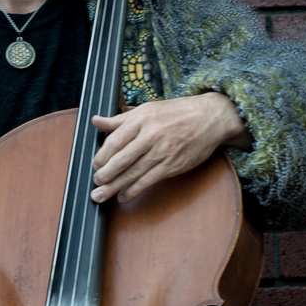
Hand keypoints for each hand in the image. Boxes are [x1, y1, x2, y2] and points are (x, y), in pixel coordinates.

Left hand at [91, 94, 250, 204]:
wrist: (210, 117)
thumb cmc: (178, 112)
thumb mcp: (147, 109)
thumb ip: (120, 119)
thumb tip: (96, 121)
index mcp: (141, 119)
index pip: (115, 141)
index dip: (102, 156)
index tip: (95, 165)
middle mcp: (151, 135)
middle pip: (121, 159)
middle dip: (105, 174)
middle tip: (95, 184)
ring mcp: (162, 151)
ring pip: (133, 172)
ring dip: (115, 186)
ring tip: (101, 195)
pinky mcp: (173, 165)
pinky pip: (149, 180)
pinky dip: (134, 191)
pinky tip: (124, 196)